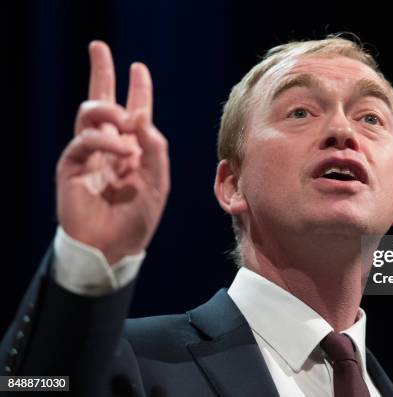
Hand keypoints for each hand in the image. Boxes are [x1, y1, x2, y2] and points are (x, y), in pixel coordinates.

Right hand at [56, 41, 169, 264]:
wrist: (115, 247)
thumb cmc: (137, 218)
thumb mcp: (157, 181)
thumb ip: (154, 147)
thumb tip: (141, 113)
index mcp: (132, 150)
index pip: (133, 114)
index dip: (137, 90)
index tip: (138, 68)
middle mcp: (110, 148)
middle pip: (101, 103)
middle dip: (101, 73)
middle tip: (99, 47)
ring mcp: (89, 156)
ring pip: (90, 115)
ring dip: (110, 112)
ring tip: (127, 124)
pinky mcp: (72, 166)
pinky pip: (85, 141)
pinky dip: (106, 140)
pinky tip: (124, 150)